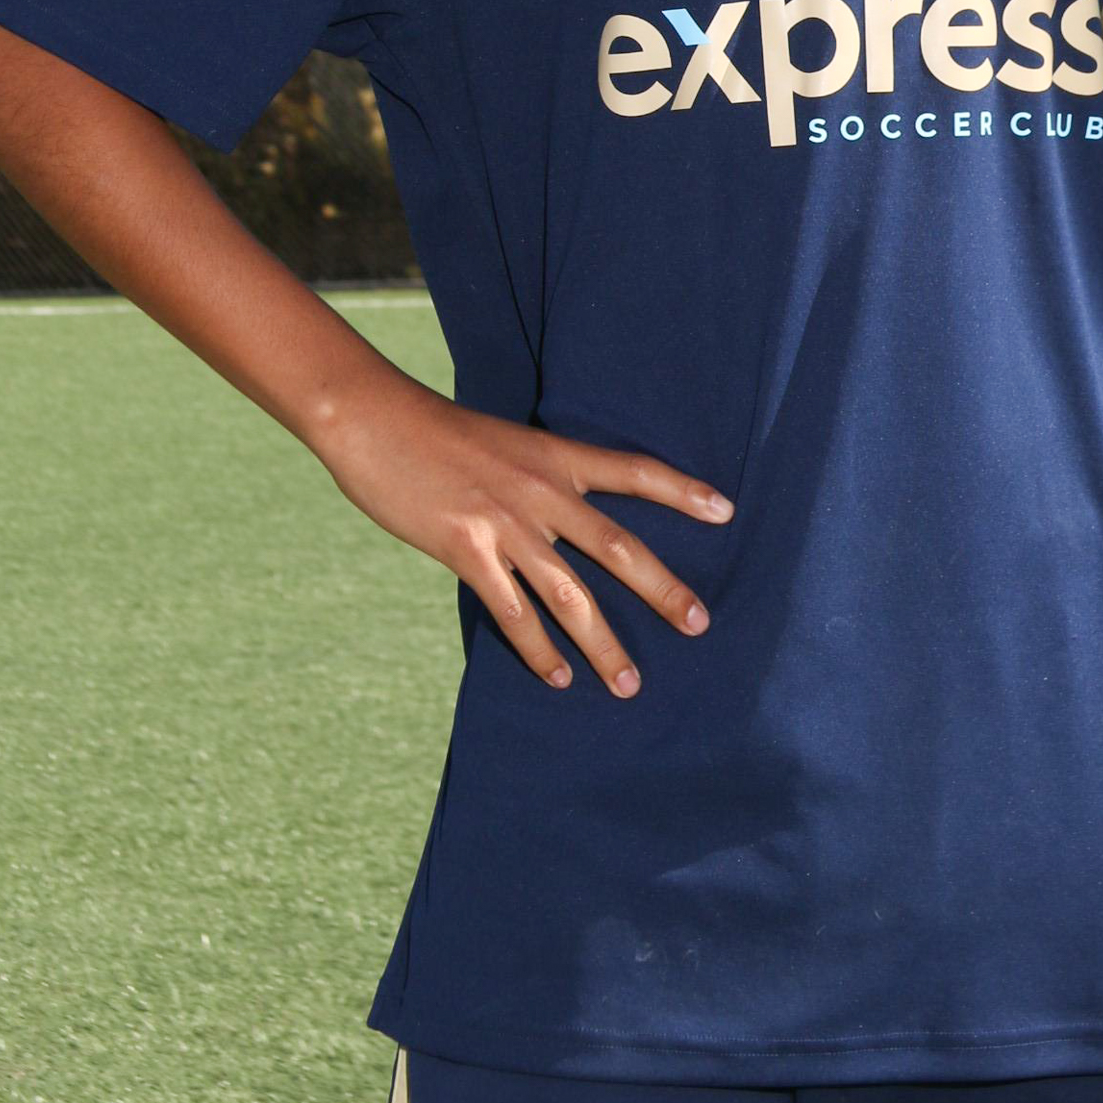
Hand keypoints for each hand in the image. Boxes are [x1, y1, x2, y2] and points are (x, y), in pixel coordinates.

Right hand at [315, 372, 733, 698]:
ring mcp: (505, 523)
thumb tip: (560, 523)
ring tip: (630, 683)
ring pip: (571, 596)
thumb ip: (537, 480)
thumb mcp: (503, 443)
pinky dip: (539, 651)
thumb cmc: (435, 431)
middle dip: (663, 589)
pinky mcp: (467, 550)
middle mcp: (541, 490)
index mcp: (554, 456)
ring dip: (604, 644)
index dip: (682, 491)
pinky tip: (559, 677)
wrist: (375, 418)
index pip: (634, 472)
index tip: (727, 511)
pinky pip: (513, 613)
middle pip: (618, 547)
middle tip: (699, 624)